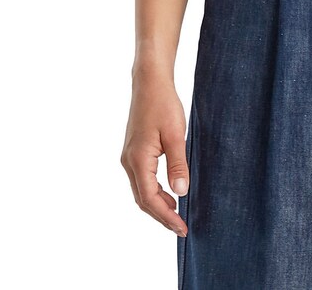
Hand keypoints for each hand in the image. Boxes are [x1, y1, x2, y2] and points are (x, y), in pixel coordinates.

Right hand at [120, 70, 189, 236]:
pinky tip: (169, 192)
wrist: (150, 82)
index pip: (150, 199)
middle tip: (181, 227)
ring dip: (158, 204)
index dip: (166, 217)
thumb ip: (178, 164)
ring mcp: (129, 157)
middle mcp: (129, 162)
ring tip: (178, 213)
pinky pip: (142, 180)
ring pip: (142, 191)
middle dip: (162, 216)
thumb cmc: (163, 104)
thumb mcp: (176, 134)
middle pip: (143, 199)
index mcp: (138, 160)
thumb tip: (181, 193)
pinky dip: (155, 192)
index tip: (182, 228)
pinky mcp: (134, 151)